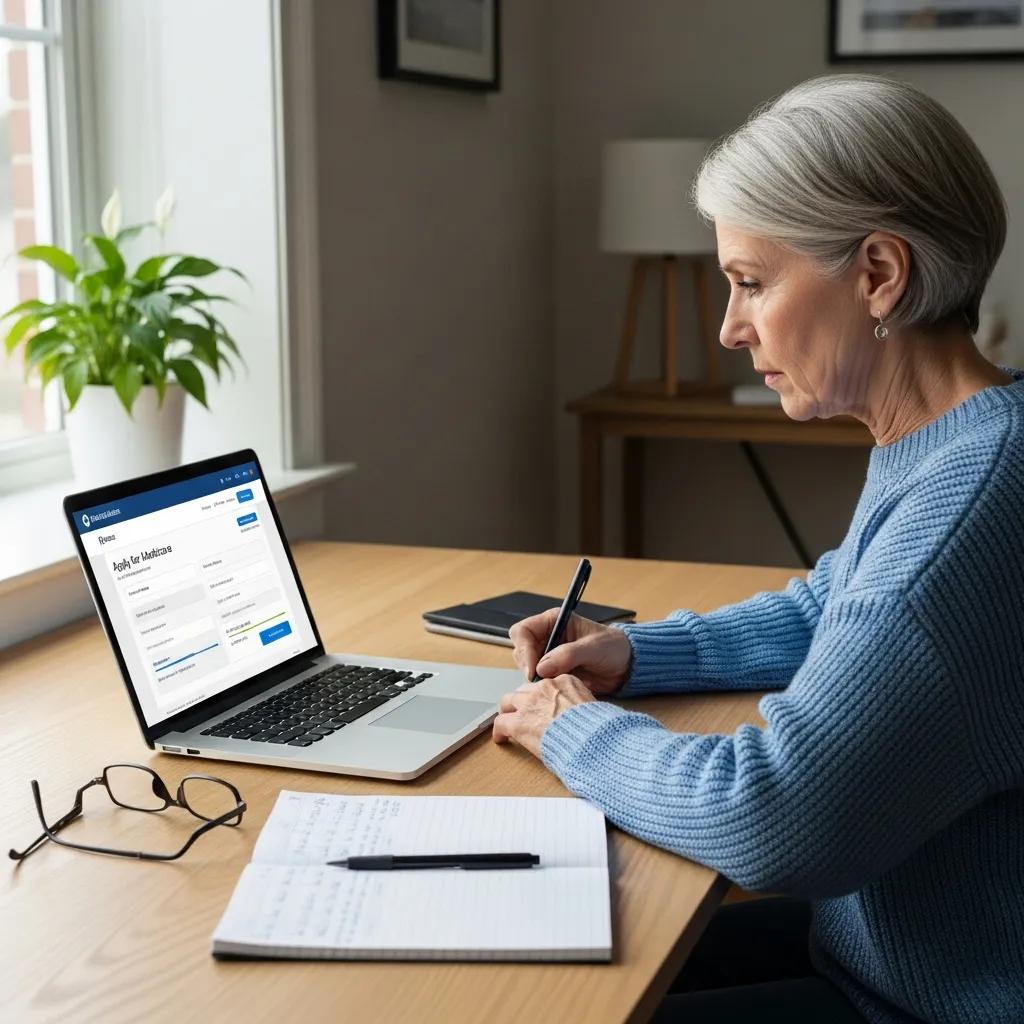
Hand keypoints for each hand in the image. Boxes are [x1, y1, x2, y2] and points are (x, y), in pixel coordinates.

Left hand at [491, 675, 595, 758]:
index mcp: (565, 681)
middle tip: (522, 712)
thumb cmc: (598, 730)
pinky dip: (500, 731)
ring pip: (509, 701)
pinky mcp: (519, 722)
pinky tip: (501, 738)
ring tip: (508, 721)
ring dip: (509, 711)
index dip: (542, 696)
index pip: (546, 684)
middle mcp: (545, 688)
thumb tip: (579, 715)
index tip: (543, 705)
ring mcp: (530, 703)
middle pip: (525, 690)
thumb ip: (581, 705)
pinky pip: (501, 722)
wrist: (592, 742)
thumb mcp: (594, 707)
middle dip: (523, 701)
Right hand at [510, 608, 632, 695]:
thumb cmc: (614, 648)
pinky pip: (537, 680)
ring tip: (553, 683)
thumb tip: (541, 668)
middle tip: (541, 680)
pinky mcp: (553, 672)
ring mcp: (548, 655)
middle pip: (520, 650)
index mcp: (554, 621)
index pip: (524, 631)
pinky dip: (542, 686)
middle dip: (528, 666)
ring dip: (535, 678)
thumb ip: (567, 655)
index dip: (524, 649)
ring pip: (526, 667)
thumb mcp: (593, 648)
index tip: (533, 669)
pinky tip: (555, 689)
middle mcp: (547, 637)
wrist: (627, 666)